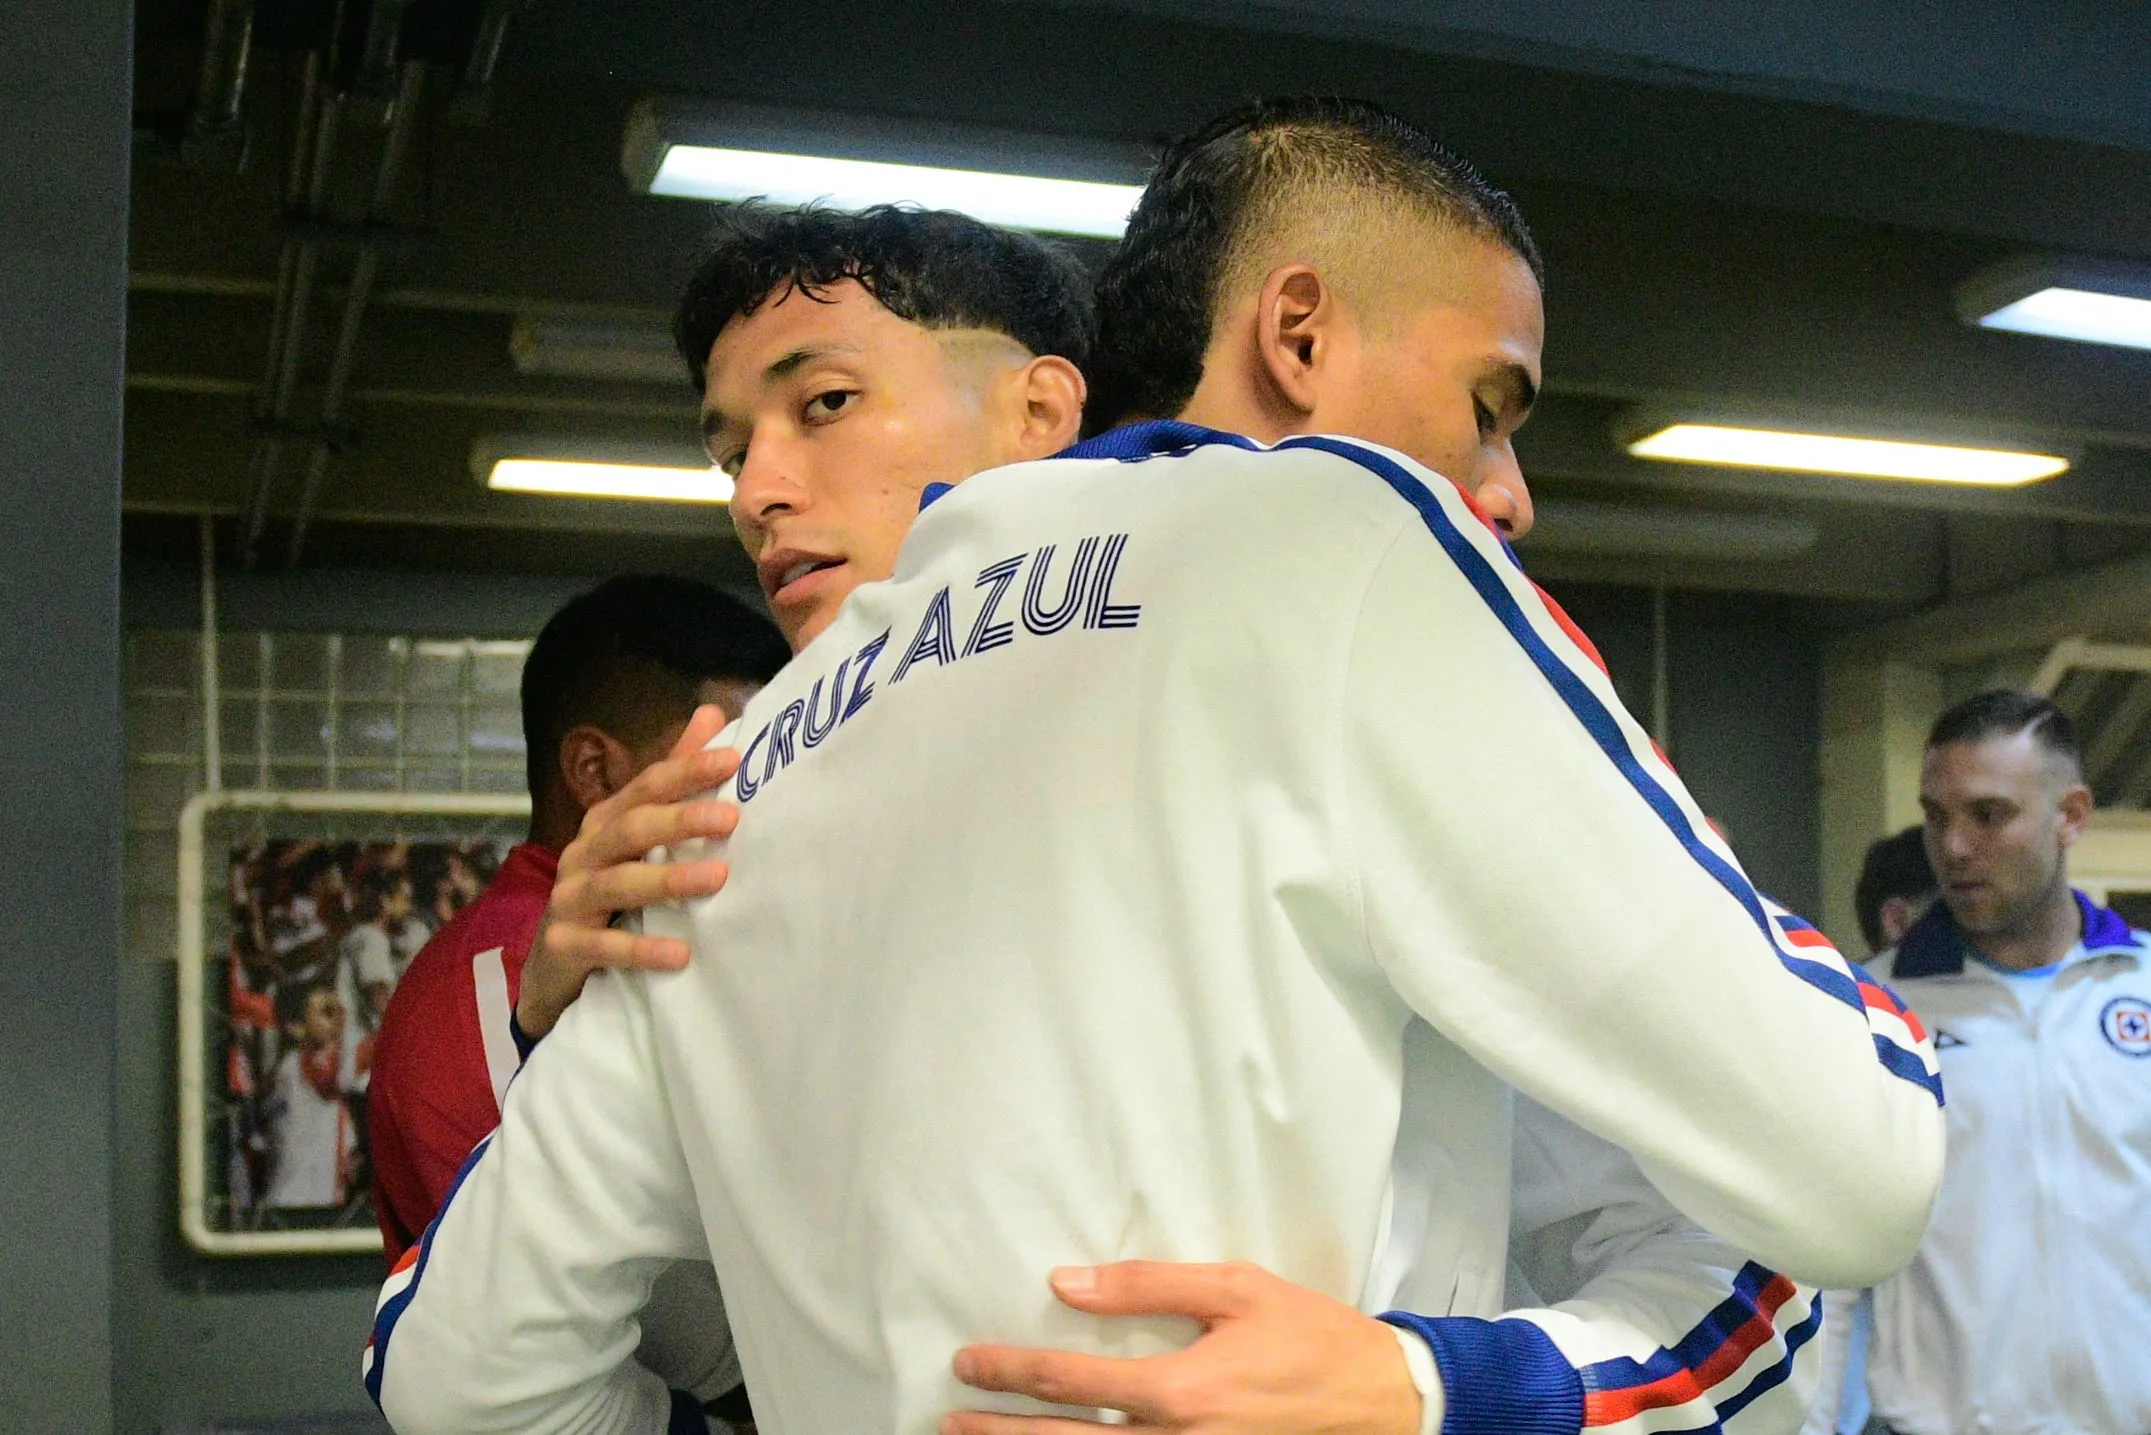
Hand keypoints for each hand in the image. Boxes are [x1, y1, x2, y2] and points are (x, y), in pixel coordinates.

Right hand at [516, 704, 743, 1038]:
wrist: (554, 962)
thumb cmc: (608, 887)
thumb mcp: (637, 834)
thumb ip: (672, 778)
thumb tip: (710, 714)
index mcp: (605, 822)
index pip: (646, 787)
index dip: (686, 770)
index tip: (733, 760)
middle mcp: (583, 853)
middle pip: (630, 829)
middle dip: (679, 820)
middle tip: (731, 819)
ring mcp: (569, 899)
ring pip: (617, 883)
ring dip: (668, 879)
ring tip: (717, 878)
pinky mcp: (565, 945)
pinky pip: (603, 945)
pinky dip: (641, 949)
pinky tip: (680, 954)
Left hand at [945, 1261, 1423, 1434]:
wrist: (1387, 1402)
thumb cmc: (1312, 1336)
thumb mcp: (1235, 1289)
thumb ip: (1149, 1284)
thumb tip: (1068, 1281)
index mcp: (1181, 1390)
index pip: (1073, 1381)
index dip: (1013, 1371)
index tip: (970, 1362)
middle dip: (1003, 1433)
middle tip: (951, 1422)